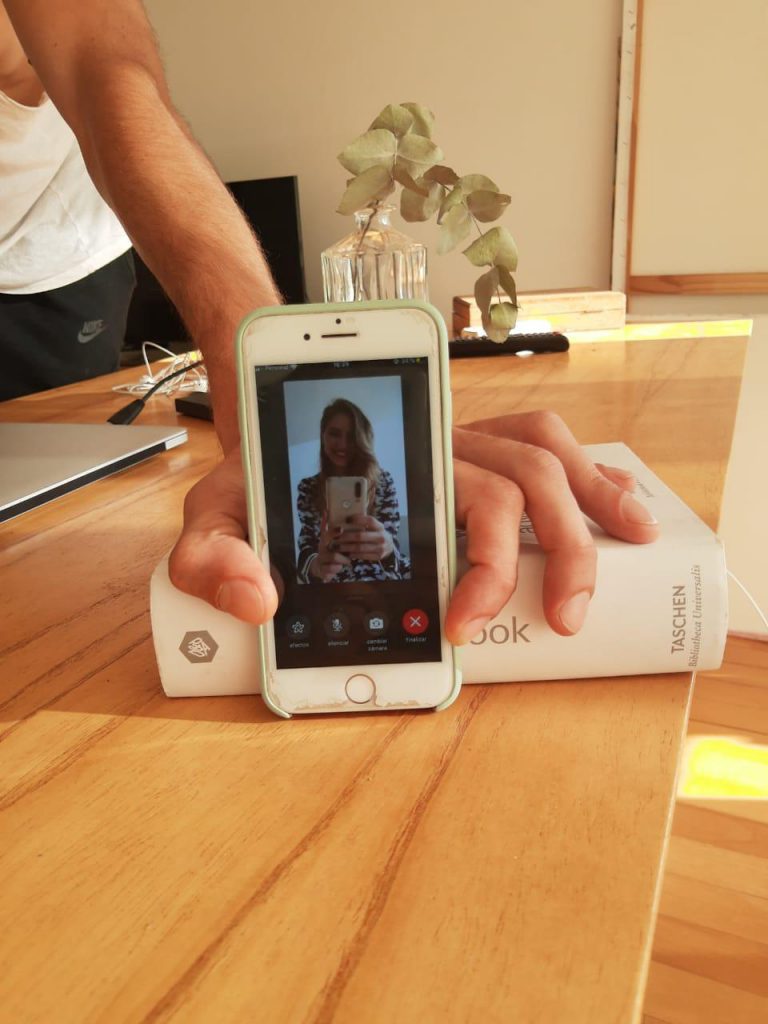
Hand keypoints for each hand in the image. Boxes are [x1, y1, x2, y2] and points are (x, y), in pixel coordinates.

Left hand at [168, 412, 658, 644]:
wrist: (264, 423)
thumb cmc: (254, 477)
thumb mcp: (214, 514)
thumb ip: (213, 555)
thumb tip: (258, 599)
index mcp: (386, 465)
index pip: (461, 497)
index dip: (482, 562)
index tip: (463, 625)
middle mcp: (434, 446)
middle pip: (520, 483)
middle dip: (554, 556)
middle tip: (559, 621)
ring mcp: (461, 443)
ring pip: (545, 458)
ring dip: (590, 512)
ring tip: (615, 569)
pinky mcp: (475, 451)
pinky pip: (544, 445)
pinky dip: (590, 474)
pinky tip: (619, 509)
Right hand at [310, 513, 351, 581]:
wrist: (319, 567)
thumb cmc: (328, 550)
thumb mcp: (327, 538)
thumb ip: (327, 525)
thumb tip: (326, 511)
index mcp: (324, 540)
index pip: (327, 533)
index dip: (334, 531)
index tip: (341, 529)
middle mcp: (321, 548)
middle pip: (329, 545)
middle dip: (341, 546)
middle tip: (351, 549)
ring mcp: (321, 559)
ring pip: (333, 557)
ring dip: (343, 559)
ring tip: (348, 559)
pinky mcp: (323, 569)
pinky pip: (332, 568)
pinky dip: (338, 567)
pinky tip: (342, 566)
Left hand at [336, 514, 393, 560]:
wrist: (390, 546)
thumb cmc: (376, 534)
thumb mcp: (374, 527)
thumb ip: (364, 523)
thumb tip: (346, 517)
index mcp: (380, 527)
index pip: (369, 520)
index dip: (358, 519)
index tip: (347, 519)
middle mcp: (382, 537)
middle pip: (360, 535)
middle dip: (346, 536)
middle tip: (336, 537)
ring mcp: (381, 547)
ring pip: (359, 547)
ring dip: (346, 547)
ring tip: (337, 546)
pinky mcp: (378, 556)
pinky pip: (362, 555)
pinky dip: (352, 554)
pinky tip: (346, 553)